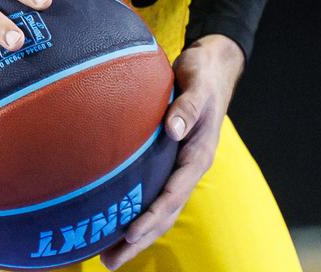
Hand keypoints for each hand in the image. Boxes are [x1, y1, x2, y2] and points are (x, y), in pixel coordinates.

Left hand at [99, 34, 243, 269]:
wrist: (212, 68)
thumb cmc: (203, 76)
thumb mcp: (198, 85)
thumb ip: (188, 106)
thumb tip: (172, 129)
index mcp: (198, 155)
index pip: (173, 194)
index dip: (152, 215)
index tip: (129, 233)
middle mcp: (189, 169)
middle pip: (164, 213)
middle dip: (139, 240)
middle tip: (110, 261)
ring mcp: (179, 168)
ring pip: (158, 210)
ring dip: (136, 235)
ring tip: (108, 256)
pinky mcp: (168, 162)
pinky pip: (152, 194)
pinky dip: (136, 212)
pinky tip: (114, 220)